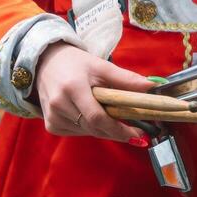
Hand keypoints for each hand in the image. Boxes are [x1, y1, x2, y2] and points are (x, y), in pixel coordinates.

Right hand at [34, 44, 153, 143]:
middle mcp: (59, 104)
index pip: (98, 117)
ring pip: (88, 132)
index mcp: (73, 88)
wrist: (45, 63)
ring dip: (103, 129)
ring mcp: (53, 117)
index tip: (138, 134)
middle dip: (116, 132)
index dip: (119, 129)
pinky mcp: (50, 125)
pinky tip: (90, 116)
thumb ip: (125, 79)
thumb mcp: (101, 66)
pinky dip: (89, 128)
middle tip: (135, 131)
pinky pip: (77, 133)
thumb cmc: (76, 64)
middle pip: (94, 128)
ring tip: (110, 117)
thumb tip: (151, 87)